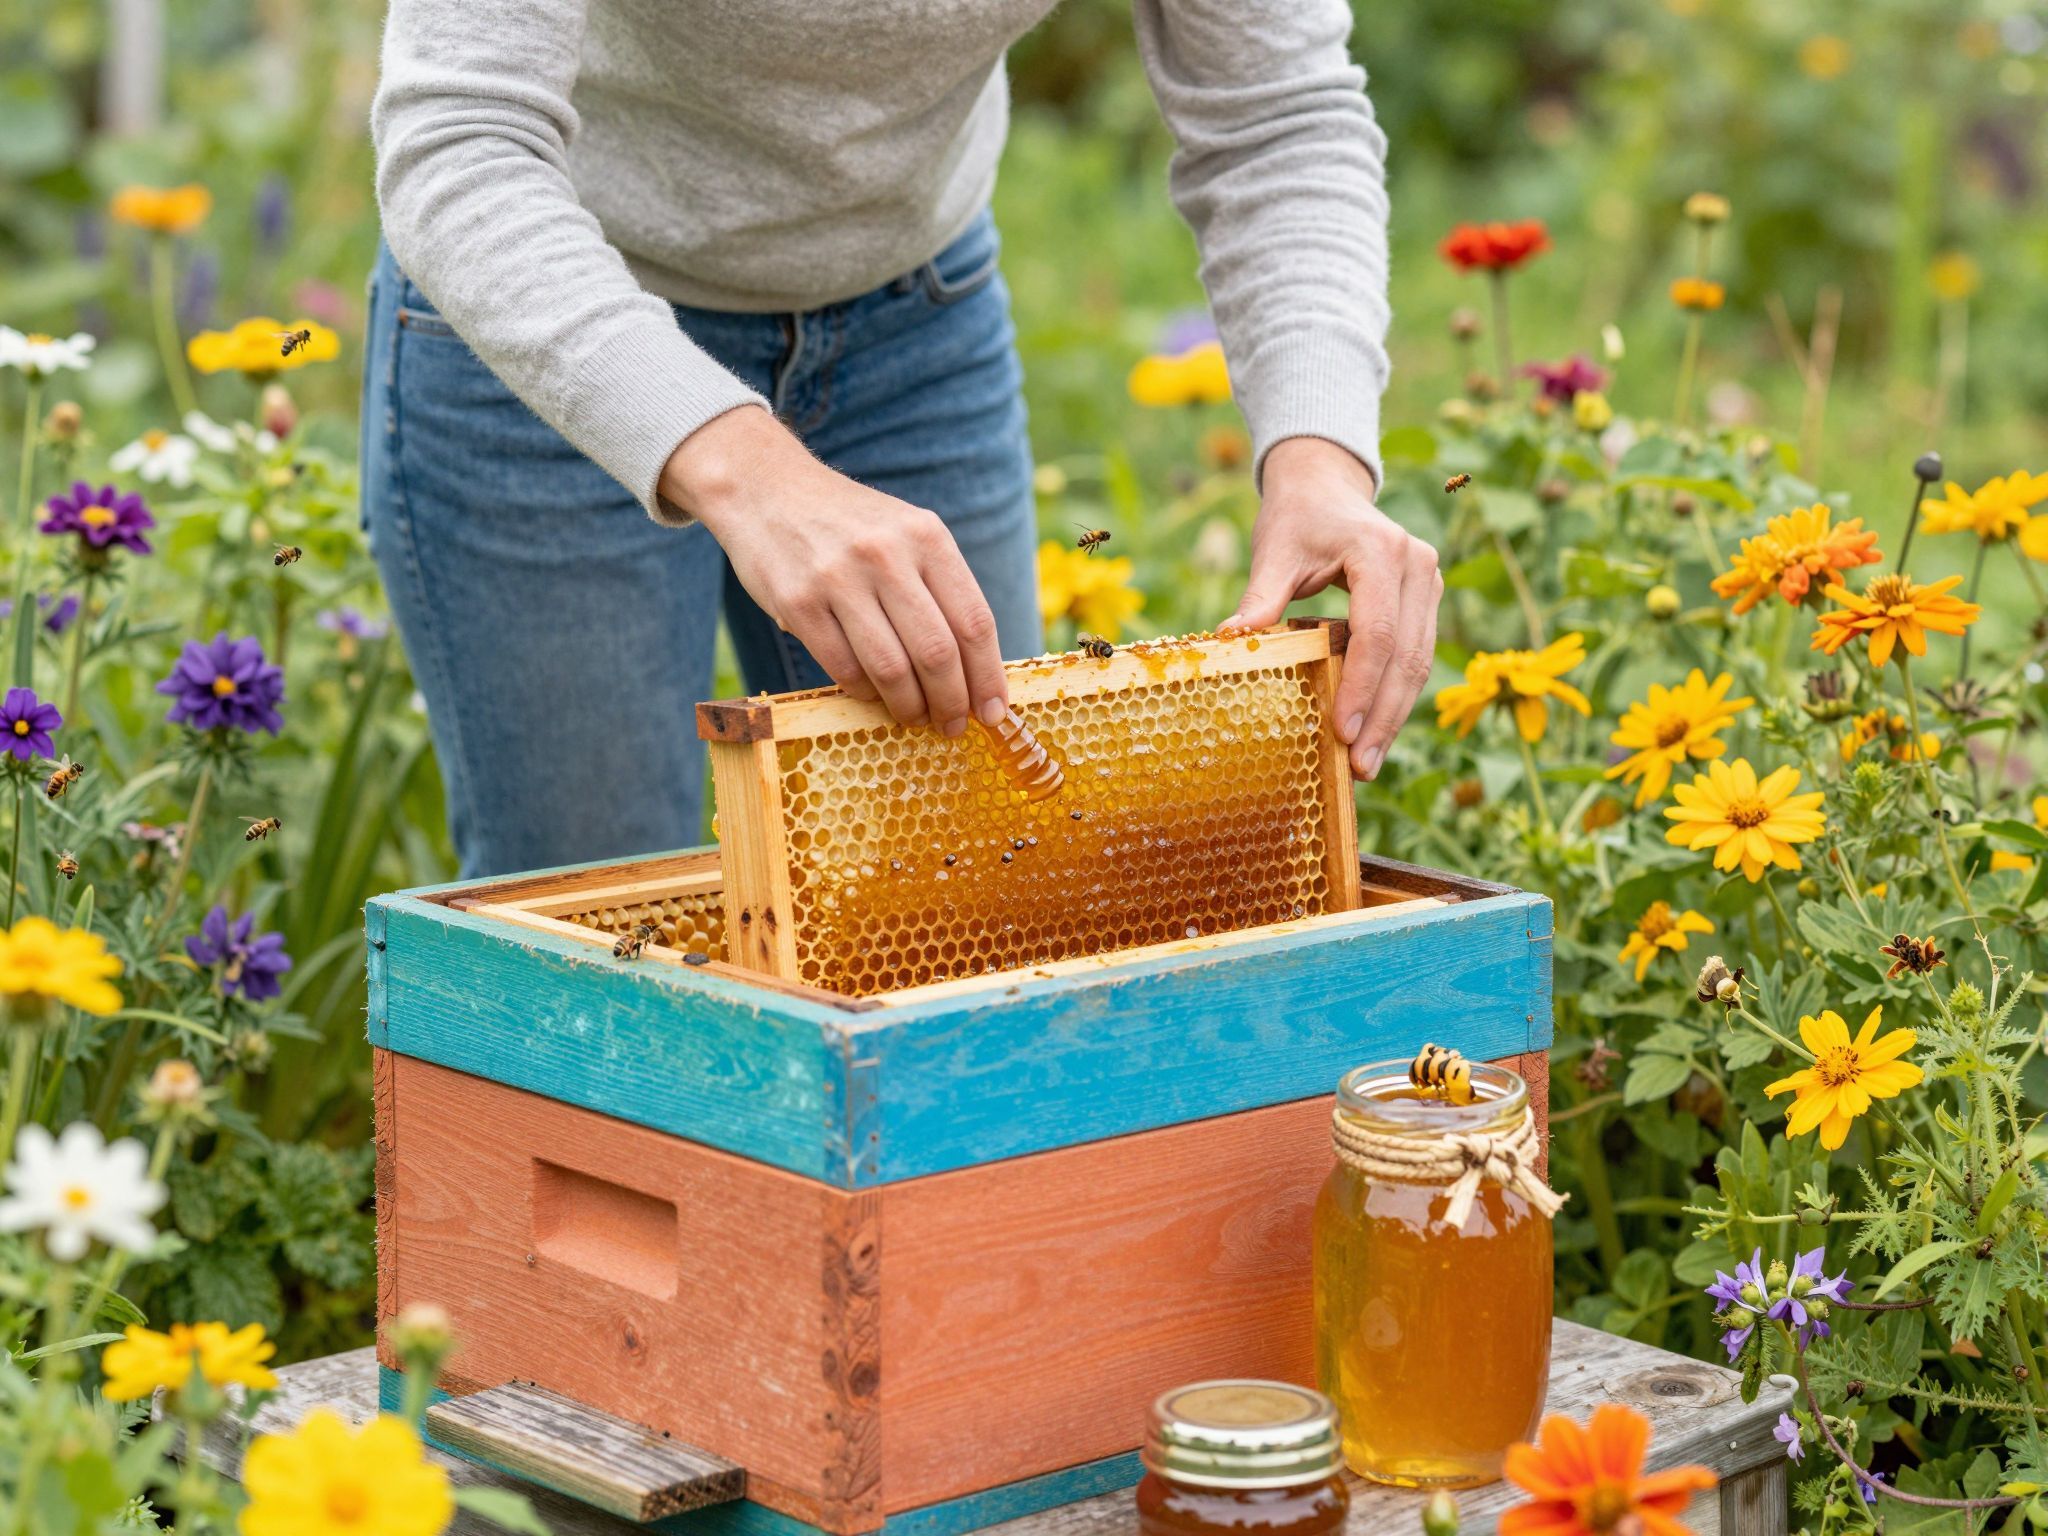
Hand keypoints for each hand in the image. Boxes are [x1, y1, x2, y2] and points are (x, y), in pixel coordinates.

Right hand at [660, 407, 1006, 733]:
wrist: (767, 488)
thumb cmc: (849, 524)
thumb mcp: (906, 533)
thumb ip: (939, 588)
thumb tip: (975, 670)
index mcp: (927, 537)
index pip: (974, 621)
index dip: (987, 677)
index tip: (994, 712)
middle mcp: (887, 554)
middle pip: (937, 652)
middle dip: (952, 702)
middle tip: (953, 726)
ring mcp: (839, 578)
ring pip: (891, 668)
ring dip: (909, 706)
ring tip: (915, 717)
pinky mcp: (798, 602)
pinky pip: (844, 668)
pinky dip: (865, 693)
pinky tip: (872, 694)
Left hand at [1225, 437, 1441, 780]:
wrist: (1326, 486)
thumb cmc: (1297, 517)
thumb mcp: (1275, 551)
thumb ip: (1261, 596)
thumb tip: (1230, 638)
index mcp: (1381, 551)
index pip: (1378, 632)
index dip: (1362, 686)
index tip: (1342, 732)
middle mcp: (1417, 566)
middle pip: (1406, 656)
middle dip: (1382, 717)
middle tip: (1359, 767)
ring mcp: (1428, 583)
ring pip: (1418, 663)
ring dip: (1394, 716)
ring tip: (1369, 764)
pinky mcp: (1426, 600)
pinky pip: (1414, 656)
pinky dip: (1394, 697)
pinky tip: (1375, 734)